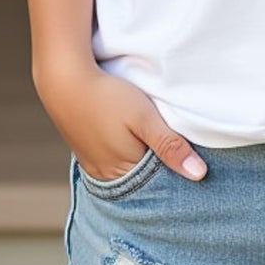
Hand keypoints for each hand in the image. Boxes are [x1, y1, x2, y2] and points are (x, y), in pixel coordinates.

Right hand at [36, 58, 207, 181]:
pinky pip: (115, 162)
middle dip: (161, 168)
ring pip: (130, 171)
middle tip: (178, 146)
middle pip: (144, 180)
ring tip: (155, 140)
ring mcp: (96, 167)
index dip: (177, 170)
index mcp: (126, 173)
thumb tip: (199, 174)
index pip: (161, 183)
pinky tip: (133, 139)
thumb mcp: (144, 118)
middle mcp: (109, 177)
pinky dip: (128, 154)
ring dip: (143, 159)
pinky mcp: (88, 154)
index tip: (194, 157)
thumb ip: (170, 145)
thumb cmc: (107, 98)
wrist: (64, 81)